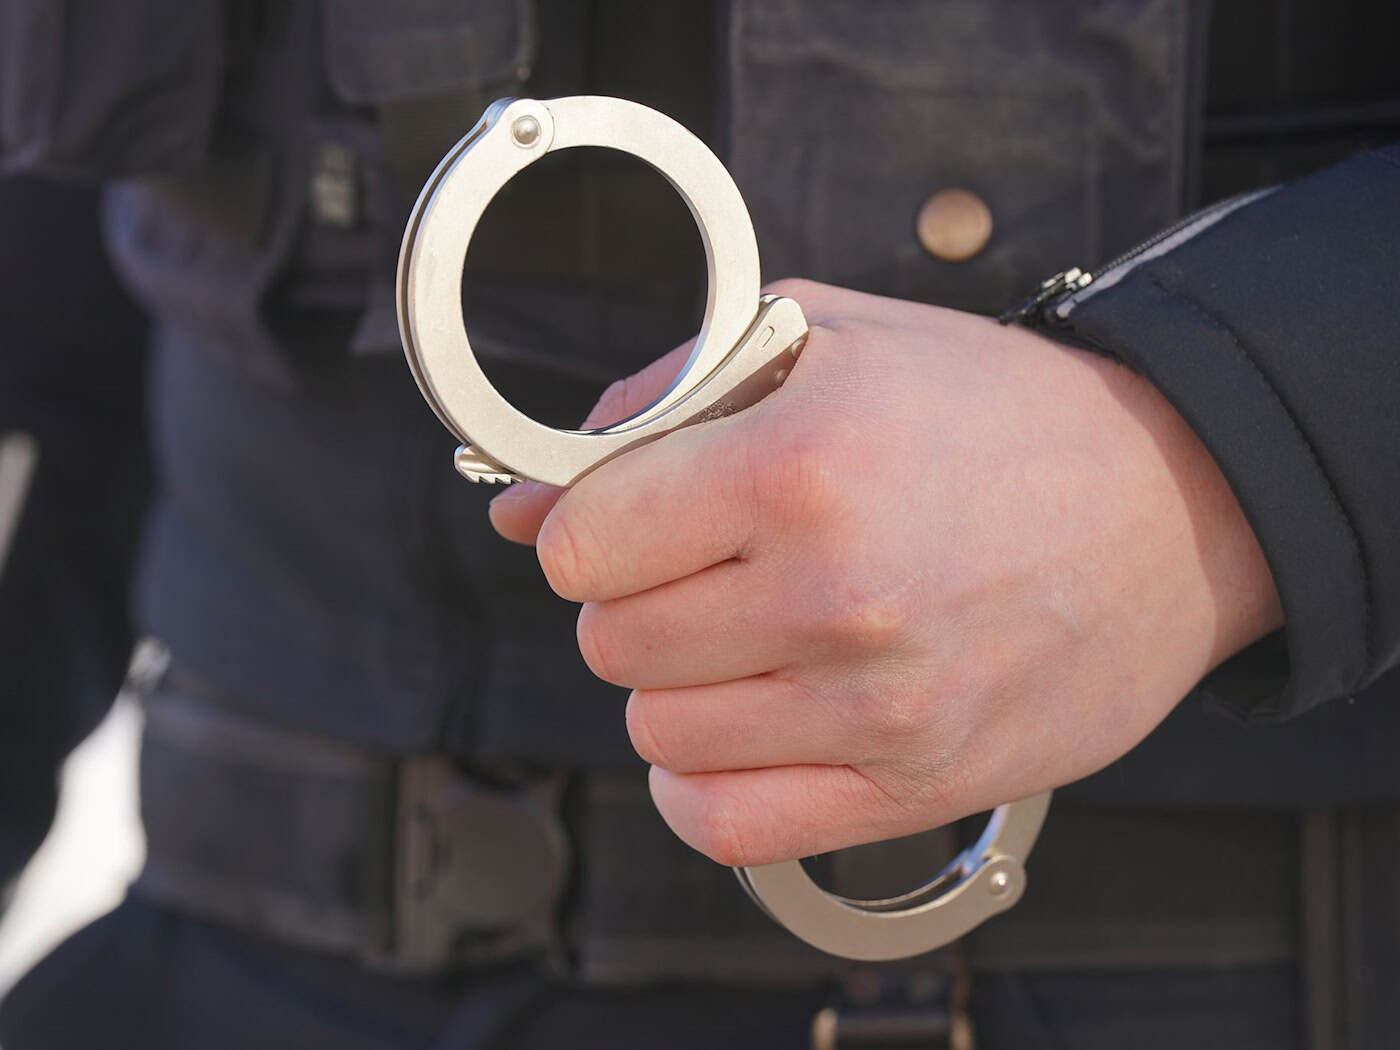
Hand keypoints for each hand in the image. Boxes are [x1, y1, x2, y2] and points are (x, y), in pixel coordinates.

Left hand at [490, 280, 1282, 866]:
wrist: (1170, 506)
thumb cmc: (1000, 414)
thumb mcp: (826, 339)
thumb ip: (658, 400)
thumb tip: (525, 502)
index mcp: (800, 466)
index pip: (583, 544)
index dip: (587, 525)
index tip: (628, 518)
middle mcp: (833, 596)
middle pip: (609, 640)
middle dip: (632, 598)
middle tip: (700, 567)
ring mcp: (874, 706)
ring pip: (657, 731)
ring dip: (676, 682)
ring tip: (745, 633)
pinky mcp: (910, 784)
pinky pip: (726, 824)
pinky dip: (703, 782)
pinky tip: (742, 724)